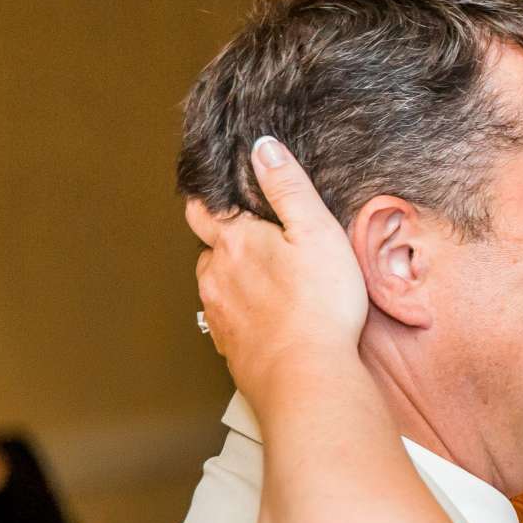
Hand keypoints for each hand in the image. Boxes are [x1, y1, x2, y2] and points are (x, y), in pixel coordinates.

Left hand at [188, 138, 369, 406]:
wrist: (305, 375)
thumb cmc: (318, 304)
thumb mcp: (316, 231)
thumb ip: (288, 187)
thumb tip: (262, 147)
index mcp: (235, 241)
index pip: (203, 210)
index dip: (208, 199)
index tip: (216, 193)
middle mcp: (216, 275)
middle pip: (209, 248)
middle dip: (227, 241)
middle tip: (255, 238)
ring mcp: (219, 313)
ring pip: (215, 284)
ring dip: (233, 278)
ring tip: (264, 278)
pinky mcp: (229, 345)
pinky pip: (227, 319)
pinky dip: (241, 313)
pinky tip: (266, 317)